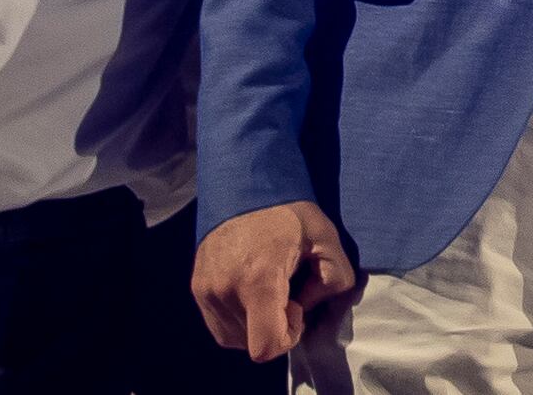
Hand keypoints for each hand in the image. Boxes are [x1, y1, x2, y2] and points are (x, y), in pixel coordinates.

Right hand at [192, 199, 359, 362]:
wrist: (242, 185)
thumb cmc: (286, 211)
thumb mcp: (325, 237)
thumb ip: (335, 278)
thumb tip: (311, 308)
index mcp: (258, 279)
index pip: (266, 347)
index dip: (288, 337)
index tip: (296, 306)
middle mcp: (225, 291)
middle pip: (252, 343)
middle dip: (275, 326)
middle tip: (286, 291)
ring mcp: (206, 292)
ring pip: (235, 338)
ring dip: (256, 324)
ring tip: (269, 287)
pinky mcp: (196, 290)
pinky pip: (220, 326)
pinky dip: (240, 318)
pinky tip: (253, 289)